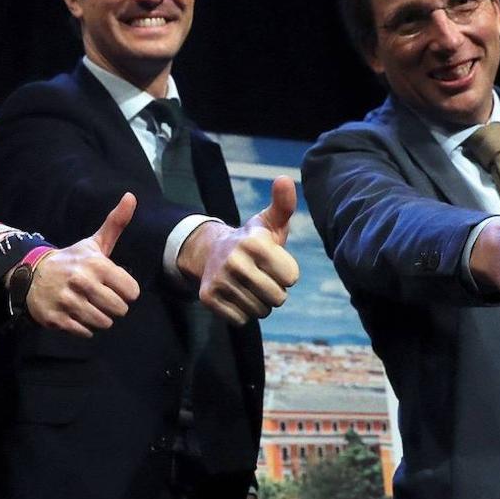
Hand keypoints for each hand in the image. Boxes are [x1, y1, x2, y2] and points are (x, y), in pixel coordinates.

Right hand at [25, 193, 140, 336]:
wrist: (32, 274)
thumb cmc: (71, 260)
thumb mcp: (94, 243)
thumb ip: (116, 223)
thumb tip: (131, 196)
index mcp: (96, 264)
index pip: (132, 292)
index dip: (126, 292)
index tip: (115, 286)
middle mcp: (82, 282)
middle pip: (119, 310)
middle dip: (114, 307)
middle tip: (102, 298)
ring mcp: (68, 302)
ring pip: (103, 323)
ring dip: (100, 318)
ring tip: (89, 305)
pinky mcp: (57, 319)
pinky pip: (85, 332)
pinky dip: (84, 327)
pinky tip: (76, 314)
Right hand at [177, 176, 299, 324]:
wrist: (211, 252)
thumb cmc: (252, 240)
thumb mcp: (269, 222)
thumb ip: (283, 204)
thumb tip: (284, 178)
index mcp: (255, 242)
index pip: (291, 278)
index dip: (287, 274)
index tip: (274, 263)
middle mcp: (235, 261)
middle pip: (277, 298)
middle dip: (275, 291)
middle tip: (262, 277)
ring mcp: (219, 280)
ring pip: (260, 311)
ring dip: (259, 303)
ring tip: (249, 286)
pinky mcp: (208, 298)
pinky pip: (241, 319)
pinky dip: (243, 313)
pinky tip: (236, 295)